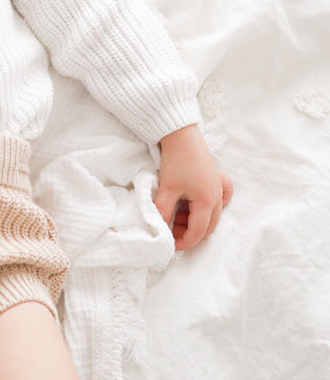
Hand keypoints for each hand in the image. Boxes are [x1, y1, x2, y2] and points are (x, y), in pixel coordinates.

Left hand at [154, 124, 233, 250]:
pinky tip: (195, 205)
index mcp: (208, 201)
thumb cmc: (176, 161)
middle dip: (190, 233)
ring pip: (212, 214)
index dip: (184, 241)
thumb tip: (158, 230)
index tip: (170, 245)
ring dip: (195, 220)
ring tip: (175, 216)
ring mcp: (220, 187)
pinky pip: (220, 199)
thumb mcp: (167, 188)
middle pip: (208, 225)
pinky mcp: (217, 178)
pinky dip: (207, 207)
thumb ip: (163, 211)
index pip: (198, 231)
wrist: (181, 134)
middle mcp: (218, 196)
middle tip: (172, 232)